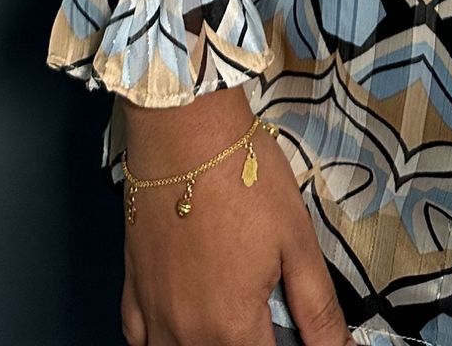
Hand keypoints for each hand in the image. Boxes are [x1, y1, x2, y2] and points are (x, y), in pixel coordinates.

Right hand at [118, 91, 350, 345]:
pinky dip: (160, 341)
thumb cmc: (242, 174)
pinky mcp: (133, 286)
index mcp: (232, 327)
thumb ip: (319, 310)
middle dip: (250, 342)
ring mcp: (154, 312)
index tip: (296, 333)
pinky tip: (182, 325)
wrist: (184, 127)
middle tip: (267, 315)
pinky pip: (139, 338)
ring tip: (232, 320)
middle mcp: (187, 332)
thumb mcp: (297, 242)